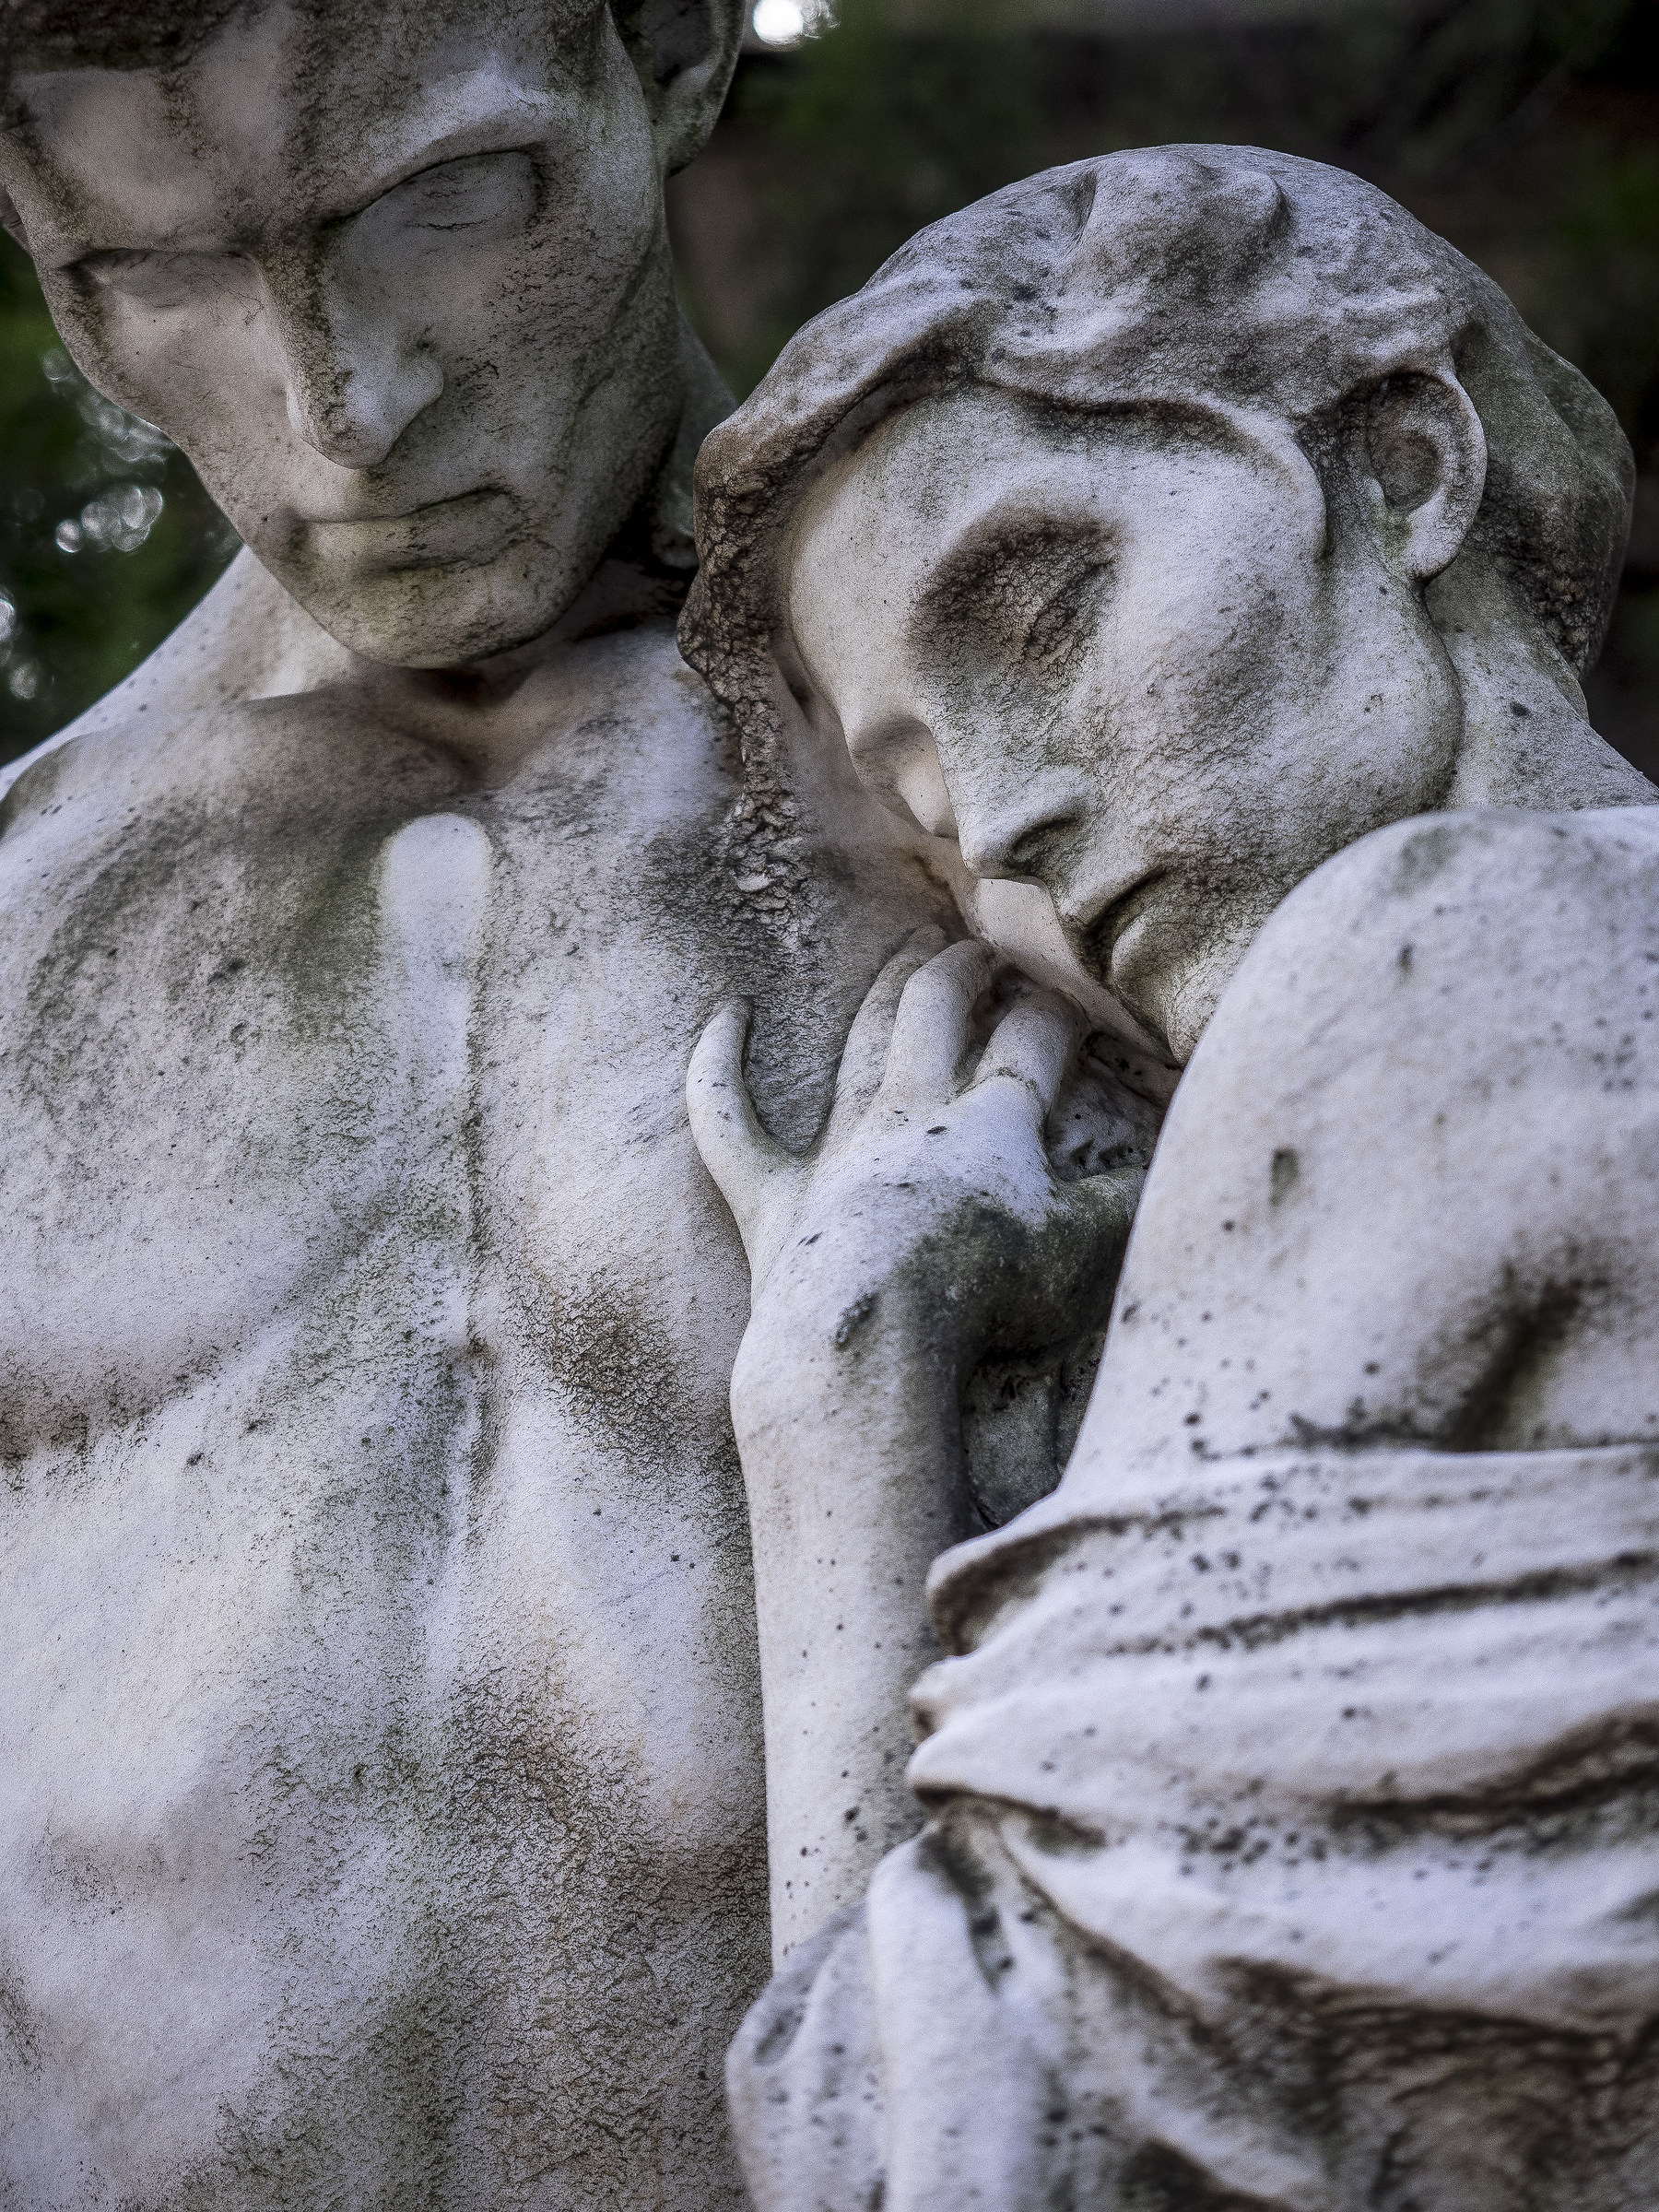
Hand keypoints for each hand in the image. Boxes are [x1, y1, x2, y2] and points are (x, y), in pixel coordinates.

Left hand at [689, 930, 1138, 1396]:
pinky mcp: (771, 1195)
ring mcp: (835, 1152)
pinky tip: (729, 1016)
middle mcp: (909, 1117)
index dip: (1062, 1010)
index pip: (1033, 1042)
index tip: (1084, 995)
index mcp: (989, 1126)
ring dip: (884, 990)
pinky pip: (729, 1117)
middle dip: (966, 971)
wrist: (868, 1339)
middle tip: (985, 948)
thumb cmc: (985, 1300)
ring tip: (907, 953)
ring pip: (859, 1042)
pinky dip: (721, 1065)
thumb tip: (1157, 1162)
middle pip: (938, 1013)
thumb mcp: (1087, 1255)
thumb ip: (1124, 1202)